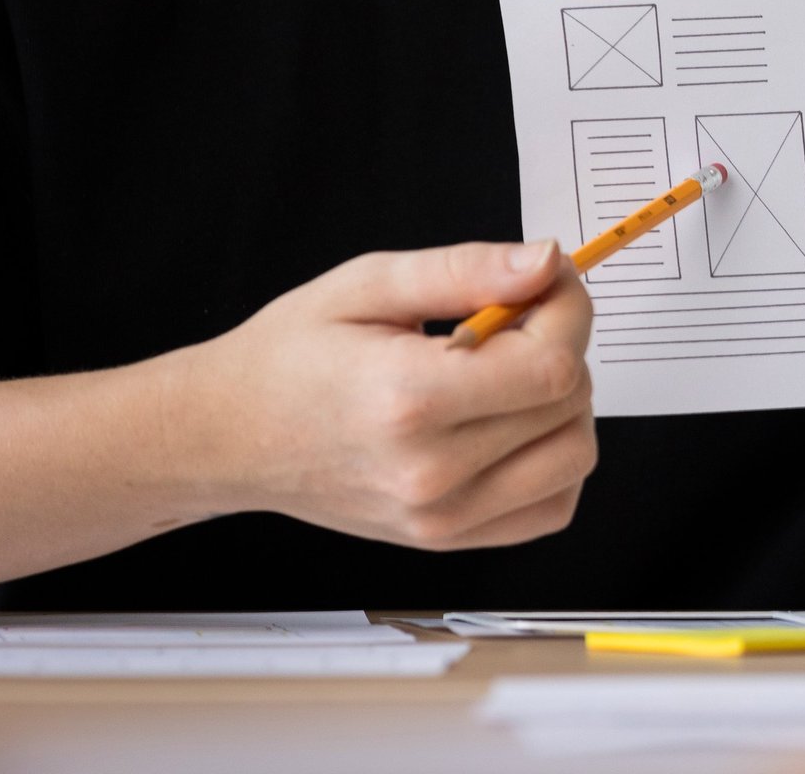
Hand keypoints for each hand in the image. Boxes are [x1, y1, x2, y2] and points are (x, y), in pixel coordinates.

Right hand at [163, 240, 596, 549]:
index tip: (549, 282)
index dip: (569, 310)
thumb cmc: (289, 359)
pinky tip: (513, 423)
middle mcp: (429, 472)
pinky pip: (552, 507)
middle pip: (569, 406)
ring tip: (510, 372)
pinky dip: (554, 460)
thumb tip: (544, 262)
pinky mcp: (448, 541)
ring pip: (574, 456)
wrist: (230, 435)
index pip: (553, 365)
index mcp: (408, 400)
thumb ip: (465, 270)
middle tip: (516, 318)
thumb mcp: (368, 284)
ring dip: (565, 404)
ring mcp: (441, 518)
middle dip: (563, 345)